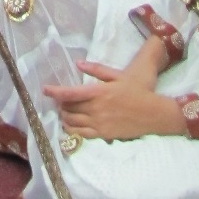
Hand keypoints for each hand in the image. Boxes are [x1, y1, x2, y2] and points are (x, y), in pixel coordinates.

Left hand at [44, 63, 184, 143]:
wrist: (153, 113)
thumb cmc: (137, 91)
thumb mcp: (118, 75)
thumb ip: (97, 70)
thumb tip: (78, 64)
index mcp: (99, 92)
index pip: (71, 93)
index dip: (55, 92)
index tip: (45, 89)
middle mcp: (97, 109)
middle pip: (69, 108)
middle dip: (60, 103)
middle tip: (57, 99)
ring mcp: (99, 123)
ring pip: (72, 122)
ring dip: (64, 116)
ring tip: (62, 111)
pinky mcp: (103, 134)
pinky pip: (81, 134)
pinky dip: (72, 129)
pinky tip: (69, 125)